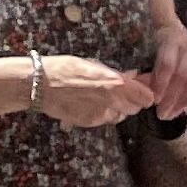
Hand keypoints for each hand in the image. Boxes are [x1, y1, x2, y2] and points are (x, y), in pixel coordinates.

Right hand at [34, 55, 153, 126]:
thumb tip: (133, 75)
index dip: (145, 94)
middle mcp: (113, 101)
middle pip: (136, 108)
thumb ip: (115, 73)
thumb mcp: (92, 64)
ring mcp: (101, 114)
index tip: (141, 90)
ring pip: (121, 116)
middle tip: (121, 93)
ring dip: (118, 109)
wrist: (38, 85)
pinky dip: (102, 114)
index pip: (147, 97)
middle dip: (132, 102)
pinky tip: (89, 105)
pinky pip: (105, 120)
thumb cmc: (63, 68)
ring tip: (103, 99)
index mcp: (116, 83)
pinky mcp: (90, 122)